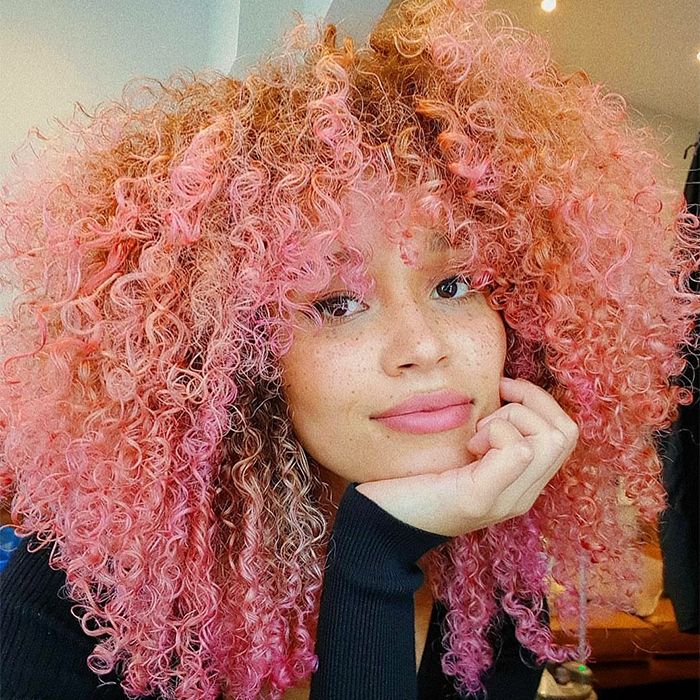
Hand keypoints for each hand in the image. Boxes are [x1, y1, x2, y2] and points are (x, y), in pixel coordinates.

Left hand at [355, 377, 578, 536]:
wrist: (381, 522)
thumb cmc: (415, 480)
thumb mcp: (461, 453)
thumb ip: (487, 433)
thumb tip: (500, 388)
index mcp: (520, 483)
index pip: (565, 434)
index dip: (539, 401)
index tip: (502, 391)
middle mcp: (522, 495)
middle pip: (566, 433)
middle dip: (530, 404)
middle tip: (487, 415)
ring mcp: (506, 500)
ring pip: (550, 439)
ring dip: (512, 419)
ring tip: (476, 435)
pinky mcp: (481, 497)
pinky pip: (518, 451)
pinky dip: (496, 433)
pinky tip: (470, 446)